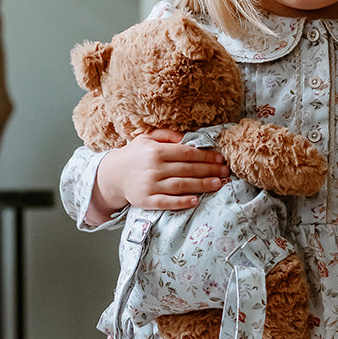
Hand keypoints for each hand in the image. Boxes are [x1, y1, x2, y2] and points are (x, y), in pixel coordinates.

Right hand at [91, 129, 230, 217]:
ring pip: (181, 185)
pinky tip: (195, 201)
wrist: (112, 175)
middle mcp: (154, 167)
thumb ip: (167, 136)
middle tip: (225, 172)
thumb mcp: (146, 139)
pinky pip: (167, 202)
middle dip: (209, 170)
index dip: (206, 156)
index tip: (220, 158)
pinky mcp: (147, 200)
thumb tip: (187, 136)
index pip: (187, 153)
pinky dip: (182, 202)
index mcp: (156, 151)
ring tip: (218, 184)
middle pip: (188, 169)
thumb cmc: (134, 156)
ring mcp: (150, 185)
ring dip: (202, 185)